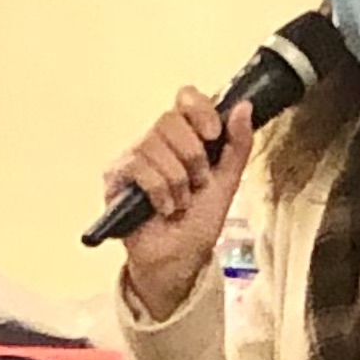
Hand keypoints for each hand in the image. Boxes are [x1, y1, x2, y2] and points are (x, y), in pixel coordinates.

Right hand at [99, 90, 256, 316]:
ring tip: (181, 202)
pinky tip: (164, 208)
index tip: (213, 135)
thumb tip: (244, 107)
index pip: (185, 98)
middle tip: (198, 183)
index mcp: (184, 137)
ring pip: (154, 143)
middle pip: (169, 118)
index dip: (200, 109)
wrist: (178, 261)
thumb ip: (237, 146)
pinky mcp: (115, 177)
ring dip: (177, 179)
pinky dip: (160, 190)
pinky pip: (138, 166)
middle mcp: (155, 142)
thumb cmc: (197, 224)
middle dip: (192, 155)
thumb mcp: (226, 183)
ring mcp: (133, 157)